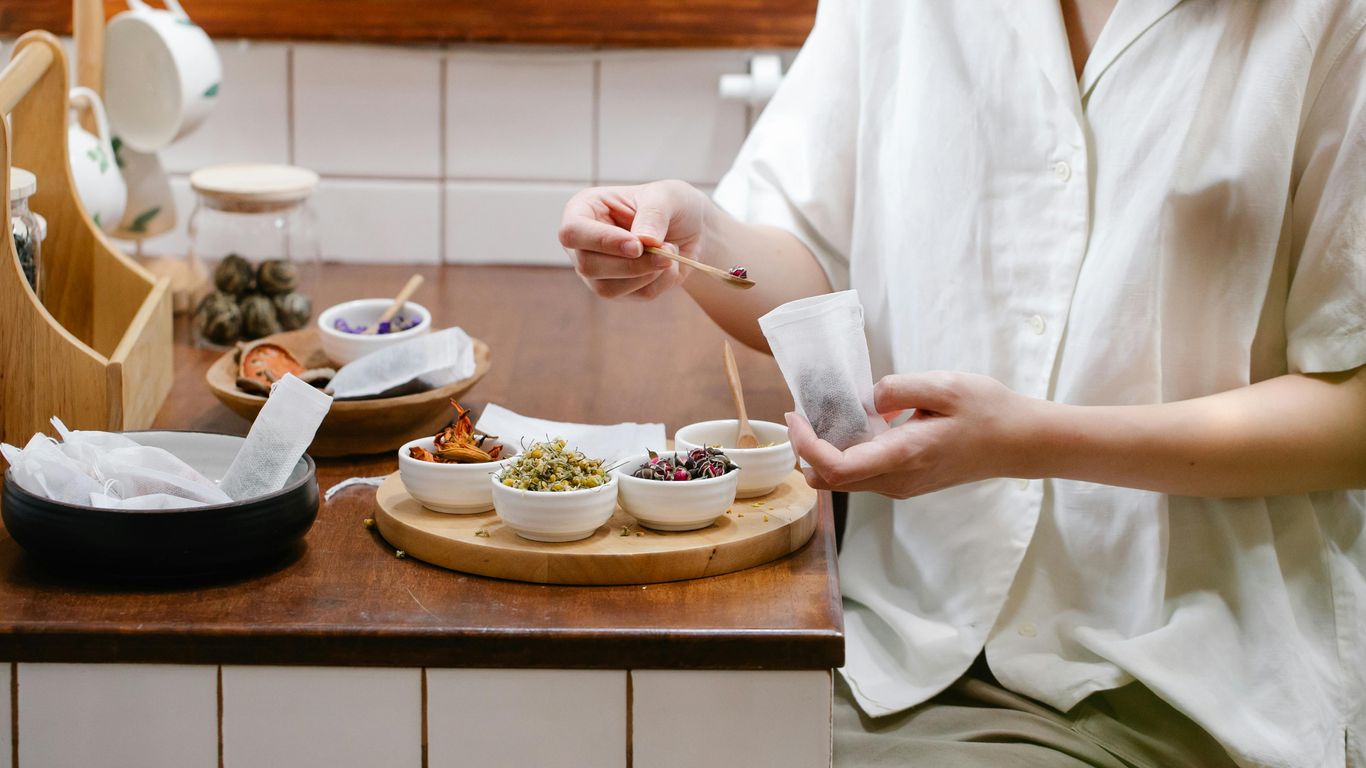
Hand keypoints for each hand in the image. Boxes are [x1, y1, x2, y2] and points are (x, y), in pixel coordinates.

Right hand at [558, 180, 709, 300]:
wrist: (692, 229)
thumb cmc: (671, 204)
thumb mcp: (667, 195)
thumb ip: (653, 214)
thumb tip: (643, 240)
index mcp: (583, 210)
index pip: (572, 232)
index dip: (602, 242)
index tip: (637, 245)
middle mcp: (584, 243)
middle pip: (587, 266)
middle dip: (631, 264)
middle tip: (666, 252)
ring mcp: (598, 270)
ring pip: (608, 288)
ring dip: (647, 274)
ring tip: (671, 252)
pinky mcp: (620, 289)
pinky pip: (637, 295)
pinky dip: (661, 281)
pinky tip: (669, 264)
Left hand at [786, 372, 1039, 498]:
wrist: (1020, 443)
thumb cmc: (988, 412)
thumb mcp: (945, 385)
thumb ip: (899, 388)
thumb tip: (868, 399)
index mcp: (903, 457)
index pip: (836, 467)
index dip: (806, 445)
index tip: (795, 414)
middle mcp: (897, 481)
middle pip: (830, 480)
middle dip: (805, 449)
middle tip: (801, 413)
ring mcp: (901, 486)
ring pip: (843, 481)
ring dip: (823, 452)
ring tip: (821, 415)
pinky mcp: (905, 483)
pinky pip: (862, 475)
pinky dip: (843, 454)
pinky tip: (849, 424)